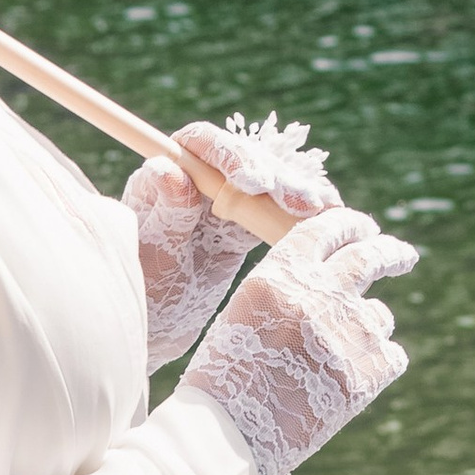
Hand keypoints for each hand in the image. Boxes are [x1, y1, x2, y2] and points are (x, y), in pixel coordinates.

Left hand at [125, 112, 341, 368]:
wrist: (153, 330)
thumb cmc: (141, 294)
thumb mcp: (153, 259)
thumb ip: (165, 215)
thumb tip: (168, 168)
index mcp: (164, 178)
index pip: (200, 144)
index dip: (231, 154)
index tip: (253, 185)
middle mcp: (194, 180)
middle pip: (243, 159)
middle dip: (276, 177)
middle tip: (303, 204)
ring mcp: (222, 201)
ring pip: (268, 182)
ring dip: (298, 191)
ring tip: (327, 209)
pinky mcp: (243, 224)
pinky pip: (278, 209)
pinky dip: (305, 210)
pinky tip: (333, 217)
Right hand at [178, 206, 417, 474]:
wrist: (230, 437)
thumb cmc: (225, 381)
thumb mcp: (245, 315)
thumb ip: (288, 291)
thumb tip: (330, 283)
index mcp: (281, 274)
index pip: (326, 230)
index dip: (350, 225)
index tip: (364, 229)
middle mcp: (320, 293)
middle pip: (371, 256)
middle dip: (390, 251)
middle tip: (402, 253)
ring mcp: (350, 331)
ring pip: (379, 315)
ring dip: (368, 328)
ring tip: (336, 360)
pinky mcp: (371, 371)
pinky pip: (391, 356)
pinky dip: (377, 367)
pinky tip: (347, 386)